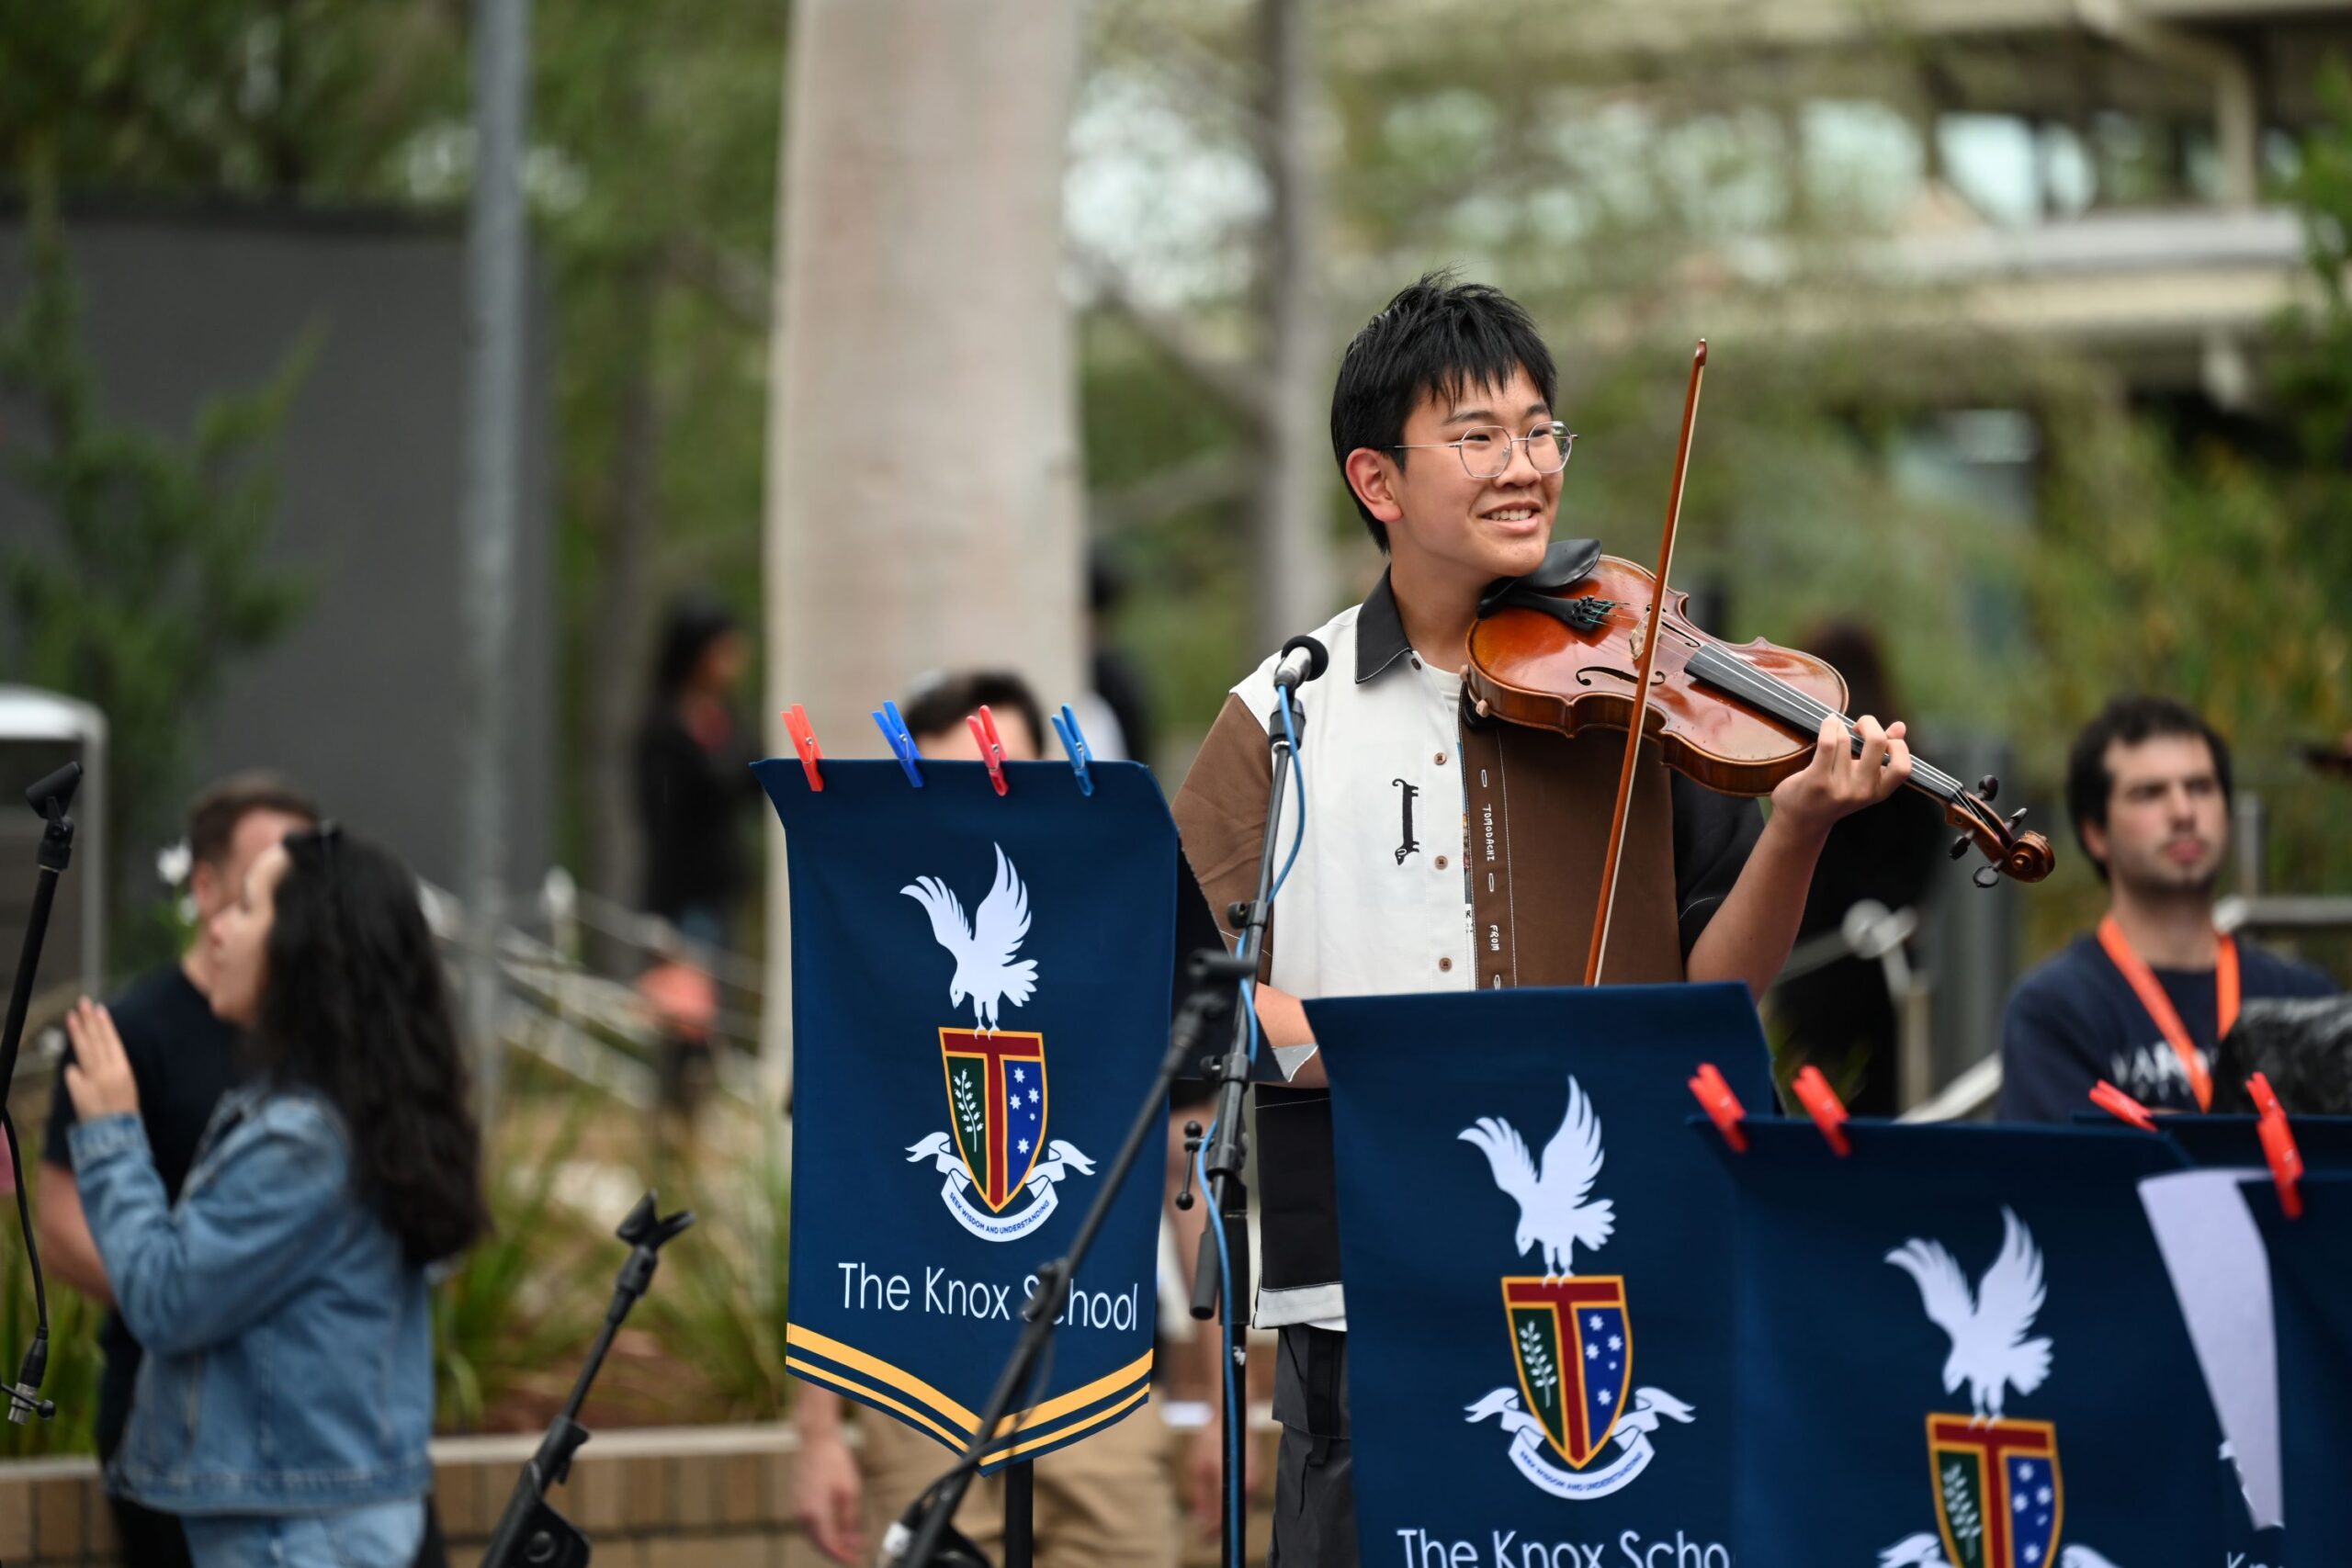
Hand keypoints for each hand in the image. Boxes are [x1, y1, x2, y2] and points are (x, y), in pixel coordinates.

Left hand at [63, 999, 139, 1121]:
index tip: (99, 1009)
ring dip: (77, 1033)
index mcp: (124, 1069)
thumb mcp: (127, 1086)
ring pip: (84, 1051)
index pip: (112, 1041)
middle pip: (96, 1041)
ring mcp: (92, 1080)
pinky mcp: (79, 1090)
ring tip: (71, 1016)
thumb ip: (112, 1071)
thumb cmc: (126, 1112)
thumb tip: (94, 1061)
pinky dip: (74, 1070)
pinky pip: (74, 1075)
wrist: (116, 1134)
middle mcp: (108, 1071)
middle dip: (89, 1021)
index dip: (105, 1024)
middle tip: (82, 1003)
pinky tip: (71, 1062)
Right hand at [793, 1426, 866, 1564]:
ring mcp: (797, 1509)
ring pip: (815, 1537)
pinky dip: (824, 1531)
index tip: (856, 1560)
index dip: (844, 1556)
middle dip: (839, 1551)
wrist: (816, 1442)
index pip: (830, 1546)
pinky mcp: (798, 1503)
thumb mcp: (850, 1492)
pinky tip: (838, 1527)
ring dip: (832, 1542)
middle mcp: (803, 1515)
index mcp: (816, 1513)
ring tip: (852, 1539)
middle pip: (820, 1545)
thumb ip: (850, 1520)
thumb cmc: (834, 1462)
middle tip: (856, 1552)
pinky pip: (810, 1526)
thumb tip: (851, 1539)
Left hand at [1186, 1419, 1265, 1537]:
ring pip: (1245, 1506)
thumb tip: (1200, 1517)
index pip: (1227, 1513)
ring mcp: (1258, 1478)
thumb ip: (1200, 1494)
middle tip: (1208, 1534)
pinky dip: (1238, 1503)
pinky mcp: (1260, 1475)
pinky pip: (1249, 1497)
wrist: (1233, 1415)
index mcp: (1233, 1479)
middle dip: (1223, 1525)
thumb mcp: (1198, 1466)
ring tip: (1214, 1521)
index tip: (1206, 1536)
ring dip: (1231, 1514)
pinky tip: (1226, 1504)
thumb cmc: (1213, 1437)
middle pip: (1239, 1514)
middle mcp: (1250, 1481)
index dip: (1216, 1528)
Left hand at [1769, 713, 1911, 840]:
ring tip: (1836, 728)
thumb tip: (1900, 726)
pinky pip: (1827, 744)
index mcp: (1878, 792)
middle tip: (1860, 725)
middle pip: (1877, 743)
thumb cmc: (1834, 796)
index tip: (1885, 737)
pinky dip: (1829, 726)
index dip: (1898, 745)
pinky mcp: (1816, 780)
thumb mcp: (1862, 781)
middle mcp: (1861, 791)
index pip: (1902, 767)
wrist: (1801, 822)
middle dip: (1870, 723)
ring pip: (1846, 740)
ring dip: (1840, 727)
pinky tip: (1829, 723)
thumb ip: (1881, 755)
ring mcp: (1839, 787)